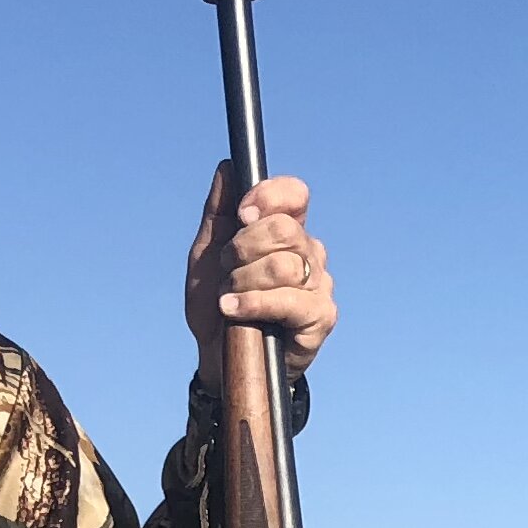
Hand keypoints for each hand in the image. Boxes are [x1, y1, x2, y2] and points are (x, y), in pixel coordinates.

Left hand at [184, 165, 336, 379]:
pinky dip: (254, 303)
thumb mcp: (206, 255)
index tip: (241, 214)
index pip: (295, 195)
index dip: (269, 197)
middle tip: (227, 269)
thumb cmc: (215, 305)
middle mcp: (309, 253)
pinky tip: (233, 310)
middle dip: (243, 249)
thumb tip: (227, 168)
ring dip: (243, 281)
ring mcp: (319, 285)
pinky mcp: (321, 317)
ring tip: (228, 297)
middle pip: (283, 229)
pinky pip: (289, 300)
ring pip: (283, 265)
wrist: (218, 359)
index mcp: (287, 231)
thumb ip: (217, 212)